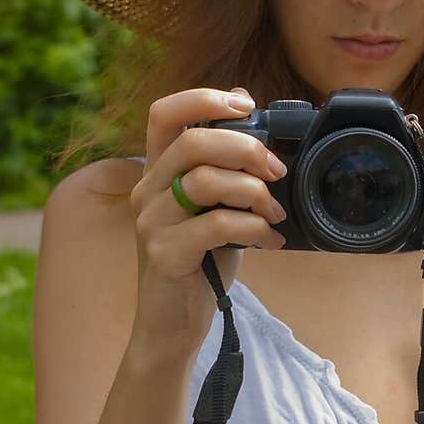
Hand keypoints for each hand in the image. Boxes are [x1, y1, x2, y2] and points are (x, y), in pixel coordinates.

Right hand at [128, 87, 286, 355]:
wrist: (172, 325)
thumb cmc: (199, 263)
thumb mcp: (214, 208)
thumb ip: (226, 170)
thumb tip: (256, 121)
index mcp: (157, 172)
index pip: (164, 114)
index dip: (202, 98)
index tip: (245, 105)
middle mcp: (147, 191)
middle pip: (192, 142)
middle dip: (245, 148)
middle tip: (276, 171)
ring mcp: (151, 222)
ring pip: (204, 181)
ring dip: (254, 192)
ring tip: (275, 213)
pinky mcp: (164, 254)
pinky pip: (216, 225)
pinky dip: (254, 228)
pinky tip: (270, 241)